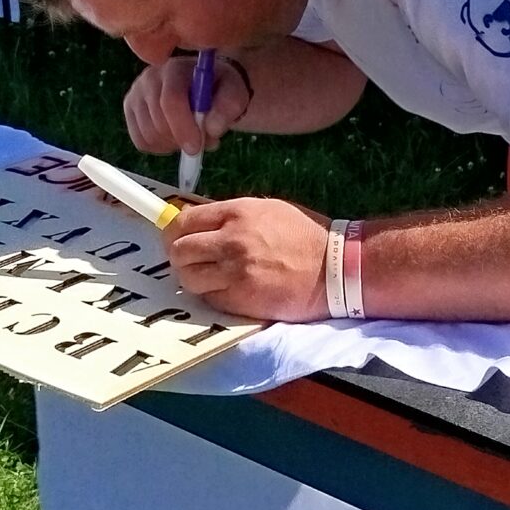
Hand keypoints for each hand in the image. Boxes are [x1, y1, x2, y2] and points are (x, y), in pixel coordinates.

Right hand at [123, 54, 251, 158]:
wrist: (205, 86)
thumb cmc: (219, 88)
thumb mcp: (234, 93)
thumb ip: (229, 106)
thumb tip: (211, 128)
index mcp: (175, 68)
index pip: (171, 100)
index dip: (182, 128)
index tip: (196, 148)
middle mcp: (150, 77)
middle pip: (157, 122)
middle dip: (181, 140)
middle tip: (203, 142)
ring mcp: (136, 93)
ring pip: (148, 135)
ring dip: (172, 145)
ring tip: (191, 137)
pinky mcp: (130, 109)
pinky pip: (141, 142)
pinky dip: (160, 147)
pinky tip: (175, 137)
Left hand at [167, 196, 330, 319]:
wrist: (335, 269)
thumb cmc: (305, 237)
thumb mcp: (268, 210)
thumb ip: (231, 215)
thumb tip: (197, 221)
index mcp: (238, 213)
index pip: (184, 221)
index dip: (174, 231)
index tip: (174, 238)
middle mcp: (232, 240)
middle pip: (179, 250)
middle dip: (179, 256)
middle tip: (189, 259)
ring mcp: (235, 272)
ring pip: (187, 277)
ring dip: (192, 277)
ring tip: (207, 276)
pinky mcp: (240, 299)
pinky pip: (207, 297)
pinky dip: (211, 294)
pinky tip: (226, 289)